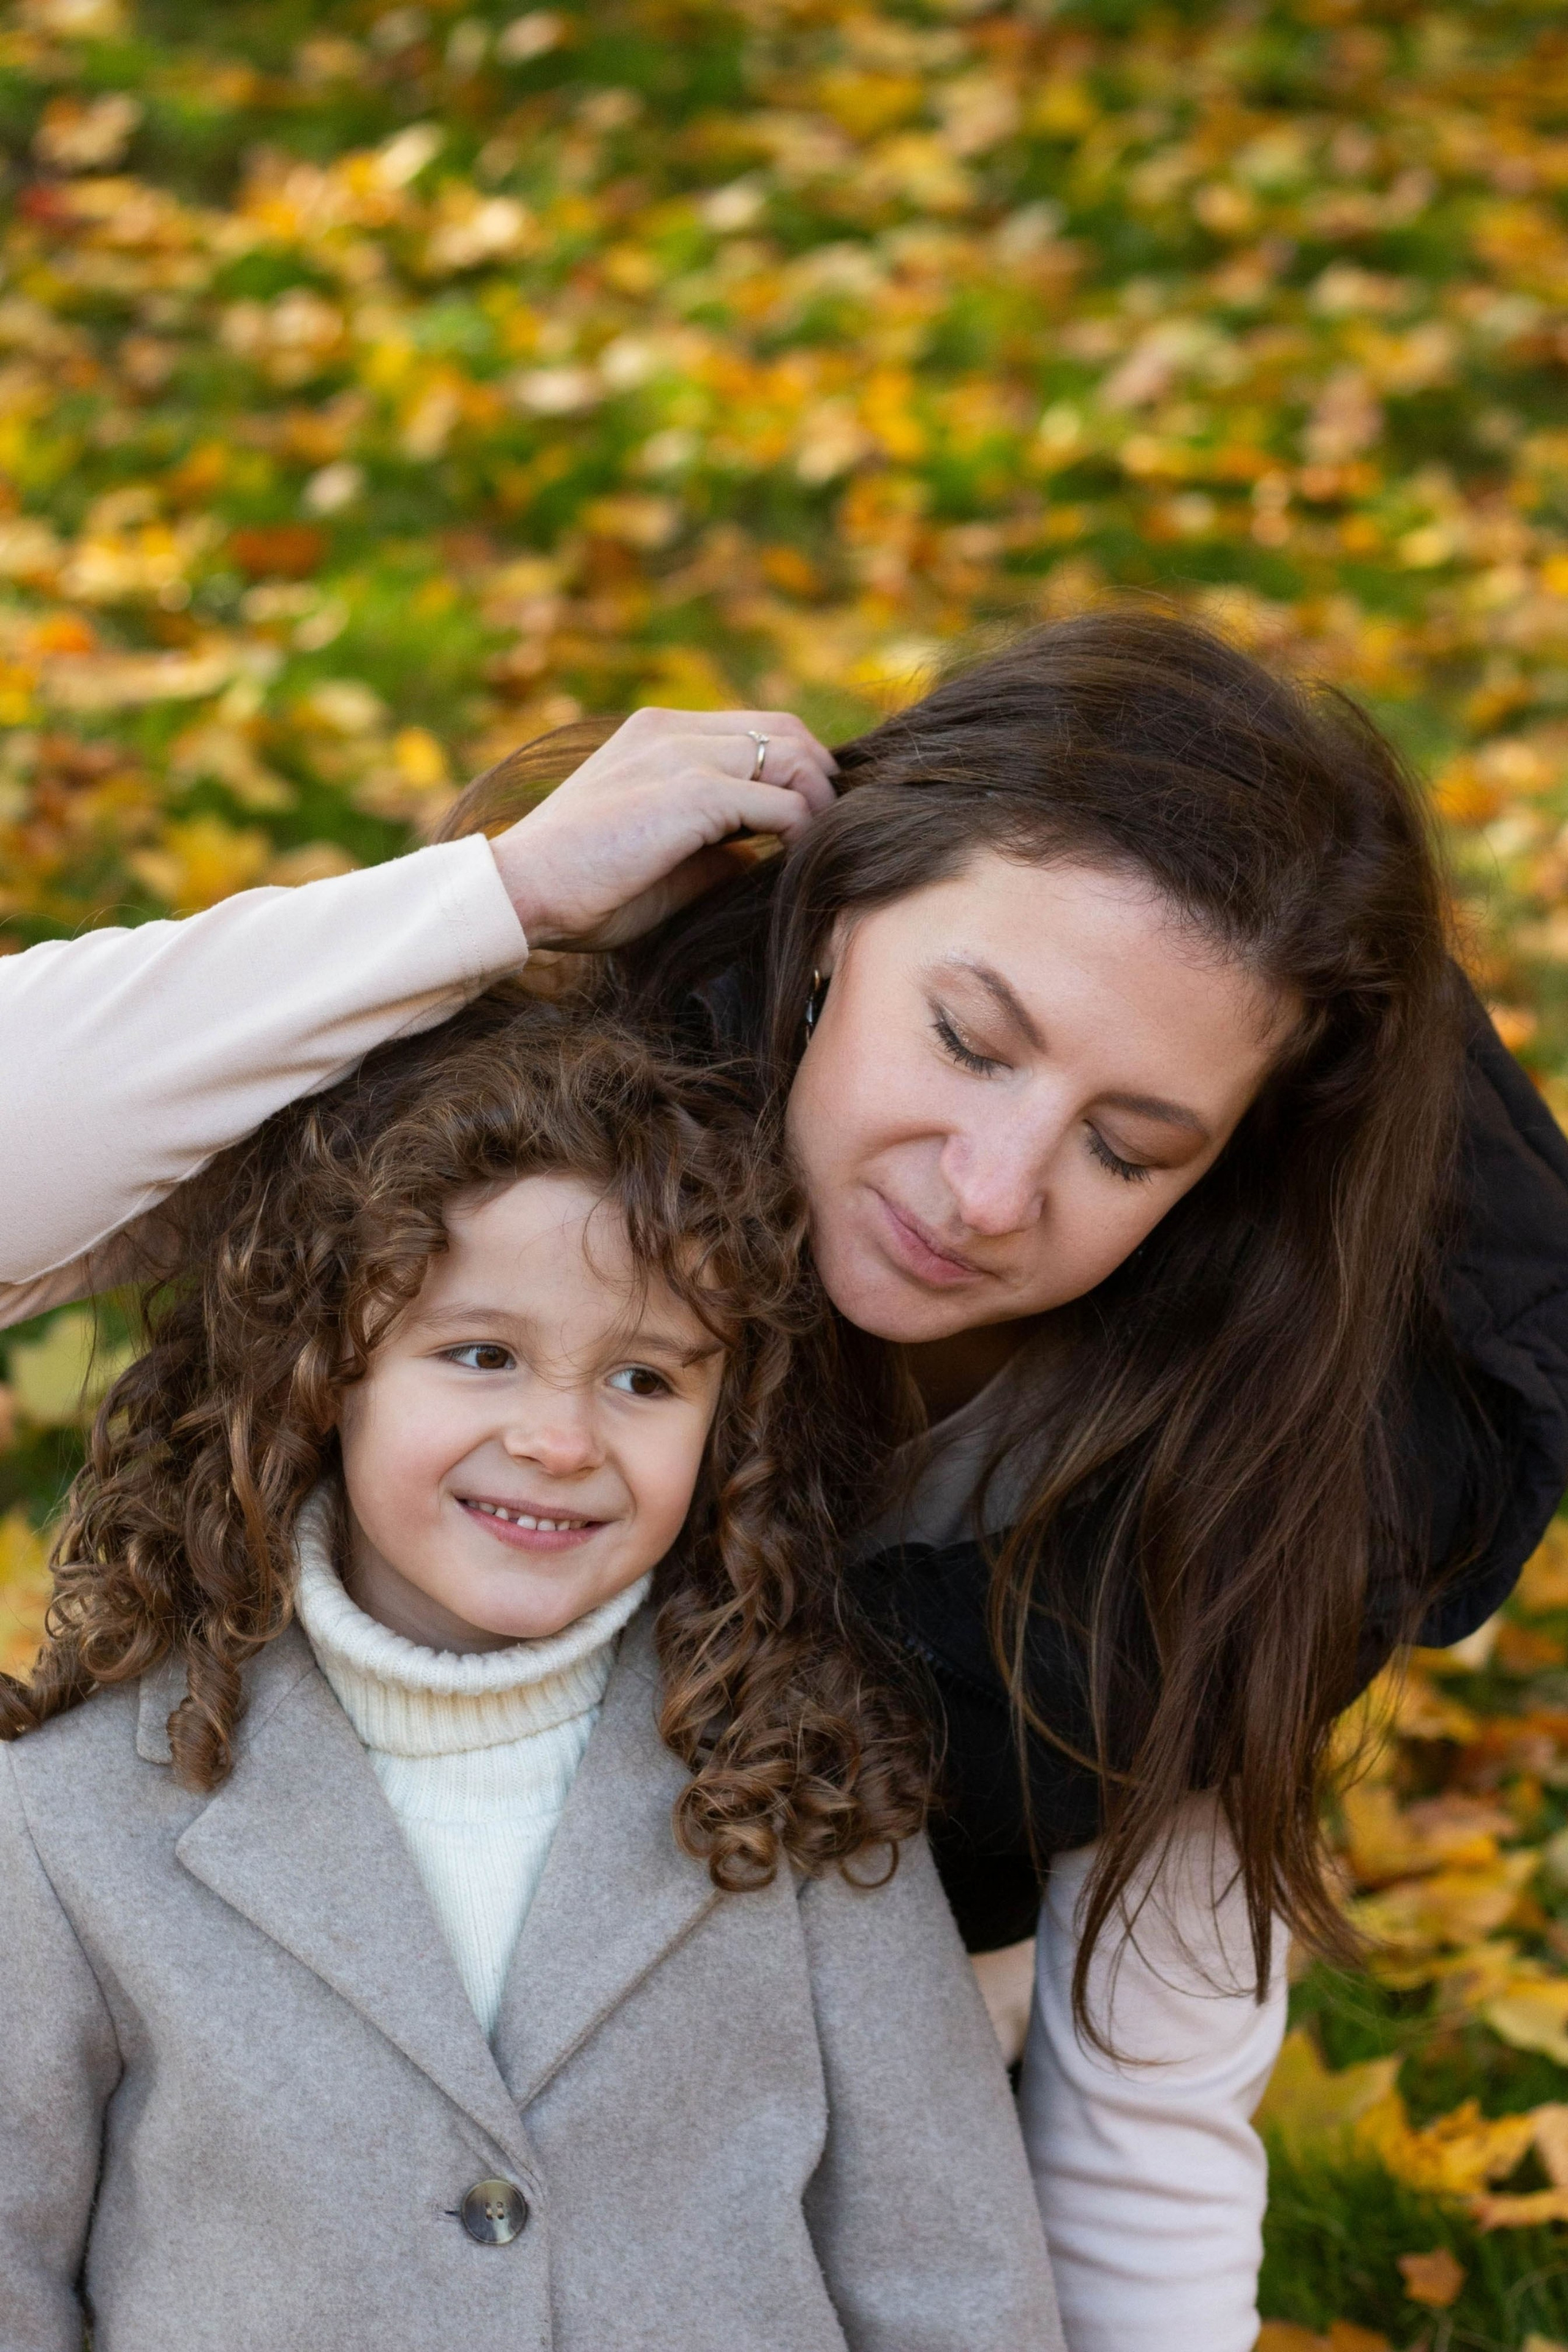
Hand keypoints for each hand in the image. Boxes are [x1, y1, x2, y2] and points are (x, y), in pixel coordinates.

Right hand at [487, 706, 836, 949]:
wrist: (522, 893)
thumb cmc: (582, 889)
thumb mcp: (659, 856)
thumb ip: (713, 844)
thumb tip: (762, 853)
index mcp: (656, 733)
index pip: (754, 727)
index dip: (794, 768)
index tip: (805, 817)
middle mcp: (670, 731)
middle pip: (785, 728)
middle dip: (819, 778)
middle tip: (825, 831)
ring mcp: (680, 755)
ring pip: (790, 756)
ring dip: (816, 804)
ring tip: (812, 849)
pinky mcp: (691, 793)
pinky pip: (779, 803)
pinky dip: (800, 831)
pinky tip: (795, 861)